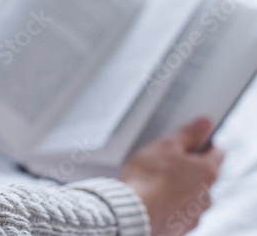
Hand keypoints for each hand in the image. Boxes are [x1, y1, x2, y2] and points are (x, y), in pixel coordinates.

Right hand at [121, 118, 223, 235]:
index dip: (202, 142)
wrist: (132, 213)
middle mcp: (207, 195)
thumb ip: (188, 134)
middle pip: (203, 173)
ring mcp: (194, 213)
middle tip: (165, 158)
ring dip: (178, 185)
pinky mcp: (179, 226)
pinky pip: (178, 209)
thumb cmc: (148, 180)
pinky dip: (169, 202)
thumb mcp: (166, 145)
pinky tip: (152, 196)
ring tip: (154, 179)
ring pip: (191, 193)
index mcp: (207, 172)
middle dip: (187, 165)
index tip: (189, 139)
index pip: (217, 151)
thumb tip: (204, 124)